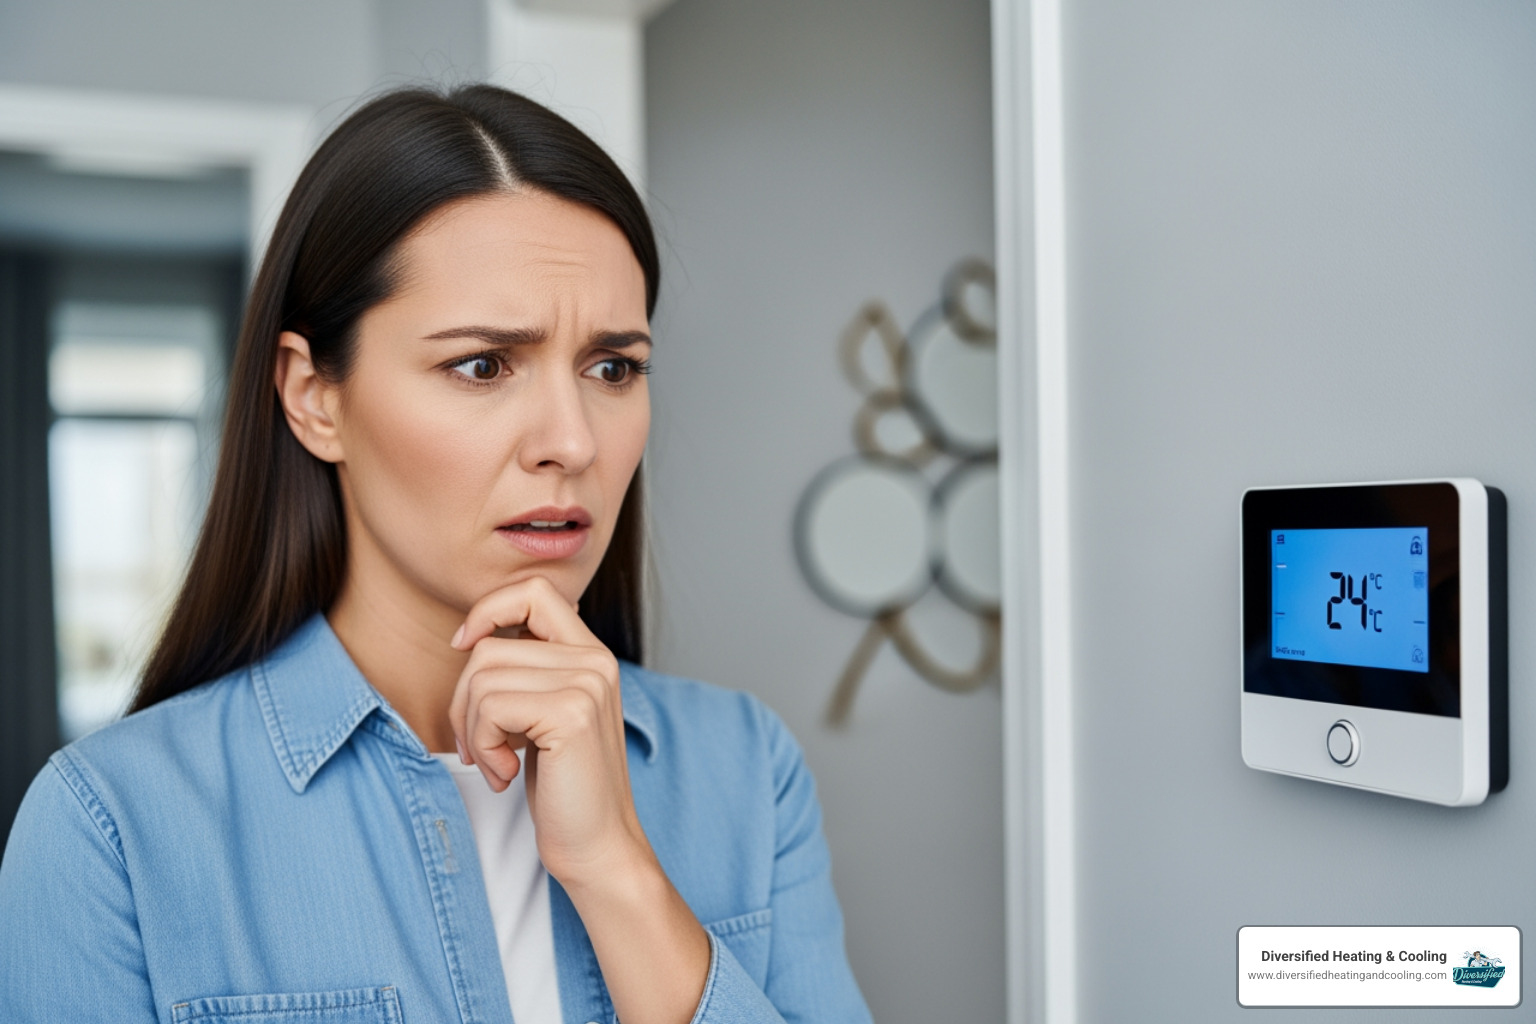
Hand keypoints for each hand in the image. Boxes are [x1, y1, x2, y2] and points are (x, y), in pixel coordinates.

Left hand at [448, 576, 648, 886]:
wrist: (599, 847)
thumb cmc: (564, 789)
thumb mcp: (544, 717)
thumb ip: (528, 672)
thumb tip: (473, 635)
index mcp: (590, 655)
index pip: (535, 591)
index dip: (489, 610)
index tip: (464, 647)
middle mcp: (595, 661)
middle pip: (489, 646)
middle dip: (464, 701)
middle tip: (481, 747)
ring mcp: (587, 684)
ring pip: (482, 676)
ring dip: (471, 730)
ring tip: (497, 762)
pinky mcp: (571, 714)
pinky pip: (490, 707)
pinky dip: (482, 745)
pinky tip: (506, 773)